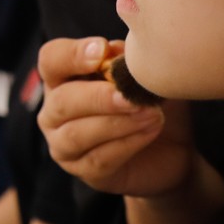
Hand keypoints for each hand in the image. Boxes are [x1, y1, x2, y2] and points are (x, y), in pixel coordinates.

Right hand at [37, 37, 196, 196]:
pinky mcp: (85, 172)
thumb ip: (127, 61)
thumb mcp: (143, 75)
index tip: (102, 50)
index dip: (72, 55)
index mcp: (63, 79)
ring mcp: (64, 146)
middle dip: (98, 97)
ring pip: (77, 134)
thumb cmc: (149, 101)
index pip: (51, 60)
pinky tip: (150, 130)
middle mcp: (55, 112)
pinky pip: (99, 159)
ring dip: (116, 123)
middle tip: (131, 96)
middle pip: (62, 101)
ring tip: (151, 114)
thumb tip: (117, 51)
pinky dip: (127, 143)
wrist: (171, 148)